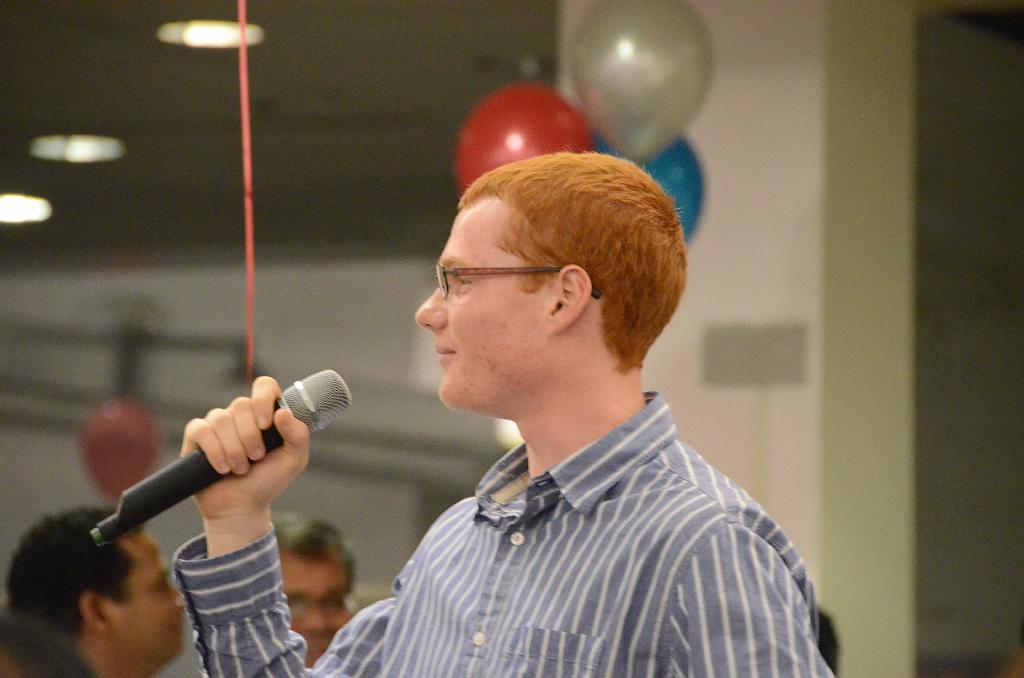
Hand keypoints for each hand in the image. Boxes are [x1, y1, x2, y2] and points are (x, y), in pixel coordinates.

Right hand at [180, 376, 310, 554]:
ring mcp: (218, 424)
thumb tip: (282, 413)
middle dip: (251, 436)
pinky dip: (213, 451)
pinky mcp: (197, 437)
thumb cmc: (268, 480)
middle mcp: (240, 415)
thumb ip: (298, 435)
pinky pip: (201, 429)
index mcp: (265, 413)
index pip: (265, 386)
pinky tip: (221, 468)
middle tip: (256, 458)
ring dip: (233, 449)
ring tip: (240, 468)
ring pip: (221, 418)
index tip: (267, 425)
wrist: (242, 506)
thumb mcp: (294, 459)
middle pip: (242, 404)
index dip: (264, 399)